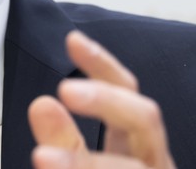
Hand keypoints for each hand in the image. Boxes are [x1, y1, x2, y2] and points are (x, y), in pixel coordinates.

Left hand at [28, 30, 175, 167]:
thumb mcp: (79, 165)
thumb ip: (64, 140)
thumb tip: (41, 102)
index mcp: (137, 144)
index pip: (128, 91)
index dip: (104, 64)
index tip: (72, 39)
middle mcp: (154, 163)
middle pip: (146, 119)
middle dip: (108, 101)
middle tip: (63, 90)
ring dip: (88, 164)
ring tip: (41, 157)